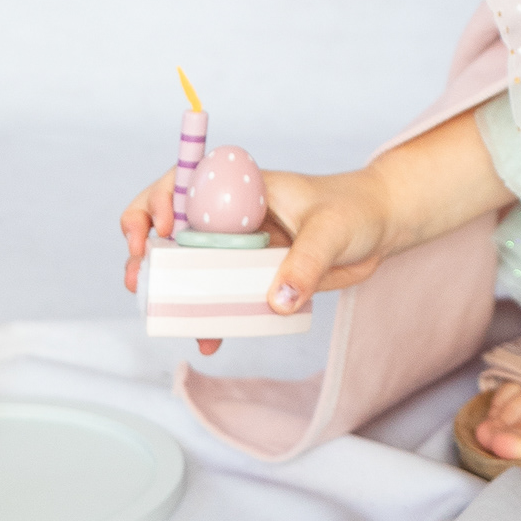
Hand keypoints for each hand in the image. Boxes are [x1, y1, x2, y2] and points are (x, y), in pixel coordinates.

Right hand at [118, 109, 510, 356]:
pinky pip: (222, 294)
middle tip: (138, 278)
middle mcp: (233, 214)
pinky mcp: (255, 274)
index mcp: (242, 185)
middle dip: (147, 249)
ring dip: (171, 290)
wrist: (382, 227)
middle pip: (173, 226)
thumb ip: (306, 262)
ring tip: (161, 316)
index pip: (183, 183)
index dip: (157, 203)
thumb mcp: (332, 231)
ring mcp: (242, 246)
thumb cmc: (357, 210)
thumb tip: (277, 301)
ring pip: (192, 266)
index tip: (158, 231)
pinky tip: (210, 338)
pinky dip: (210, 315)